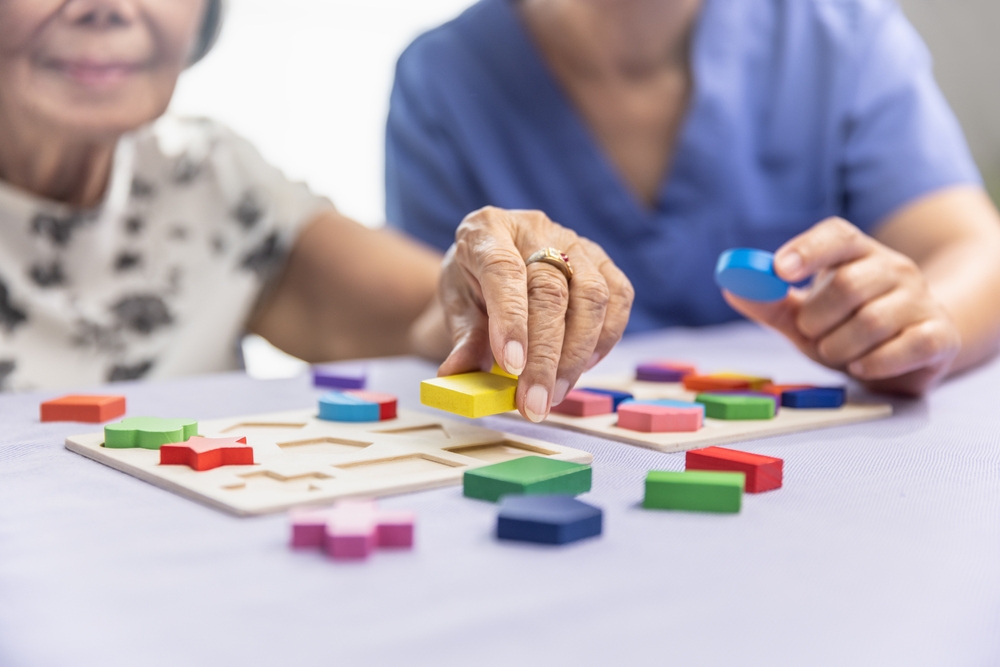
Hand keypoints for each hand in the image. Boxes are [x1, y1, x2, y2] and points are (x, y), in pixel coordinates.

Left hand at [436, 206, 632, 420]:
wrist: (490, 268)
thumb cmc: (471, 287)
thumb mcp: (456, 308)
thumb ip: (463, 339)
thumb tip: (458, 375)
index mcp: (486, 230)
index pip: (503, 270)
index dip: (511, 320)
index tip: (512, 366)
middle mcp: (533, 228)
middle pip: (551, 290)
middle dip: (545, 356)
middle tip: (535, 402)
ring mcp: (574, 241)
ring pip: (592, 296)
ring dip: (576, 355)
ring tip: (555, 394)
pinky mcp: (602, 260)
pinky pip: (618, 298)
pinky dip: (604, 340)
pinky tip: (581, 368)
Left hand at [724, 217, 960, 394]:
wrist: (908, 354)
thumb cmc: (847, 328)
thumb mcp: (804, 316)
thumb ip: (770, 303)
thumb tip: (731, 286)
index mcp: (858, 254)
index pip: (837, 235)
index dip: (808, 250)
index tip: (780, 270)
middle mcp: (895, 269)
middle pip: (848, 284)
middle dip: (817, 318)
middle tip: (810, 332)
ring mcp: (922, 300)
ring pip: (873, 320)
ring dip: (840, 346)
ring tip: (836, 351)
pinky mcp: (940, 335)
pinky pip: (906, 346)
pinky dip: (875, 363)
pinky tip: (862, 365)